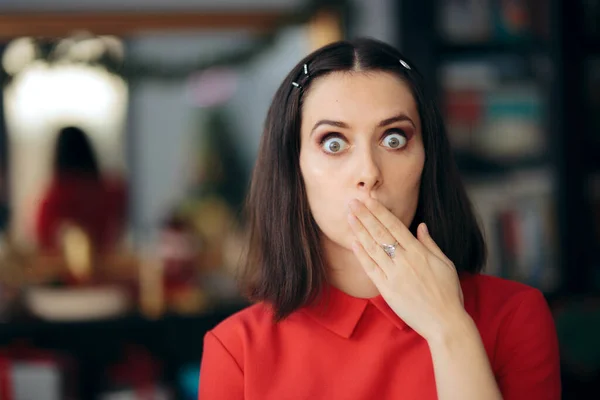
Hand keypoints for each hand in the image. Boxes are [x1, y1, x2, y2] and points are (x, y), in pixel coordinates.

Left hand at [347, 198, 464, 340]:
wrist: (445, 323)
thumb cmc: (449, 293)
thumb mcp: (445, 264)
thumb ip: (430, 244)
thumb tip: (420, 226)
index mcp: (419, 252)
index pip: (395, 226)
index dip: (380, 212)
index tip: (369, 200)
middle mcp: (404, 261)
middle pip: (380, 233)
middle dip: (365, 216)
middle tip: (352, 202)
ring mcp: (394, 275)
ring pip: (372, 248)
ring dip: (359, 231)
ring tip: (349, 217)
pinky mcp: (387, 290)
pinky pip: (370, 269)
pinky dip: (361, 255)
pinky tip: (353, 242)